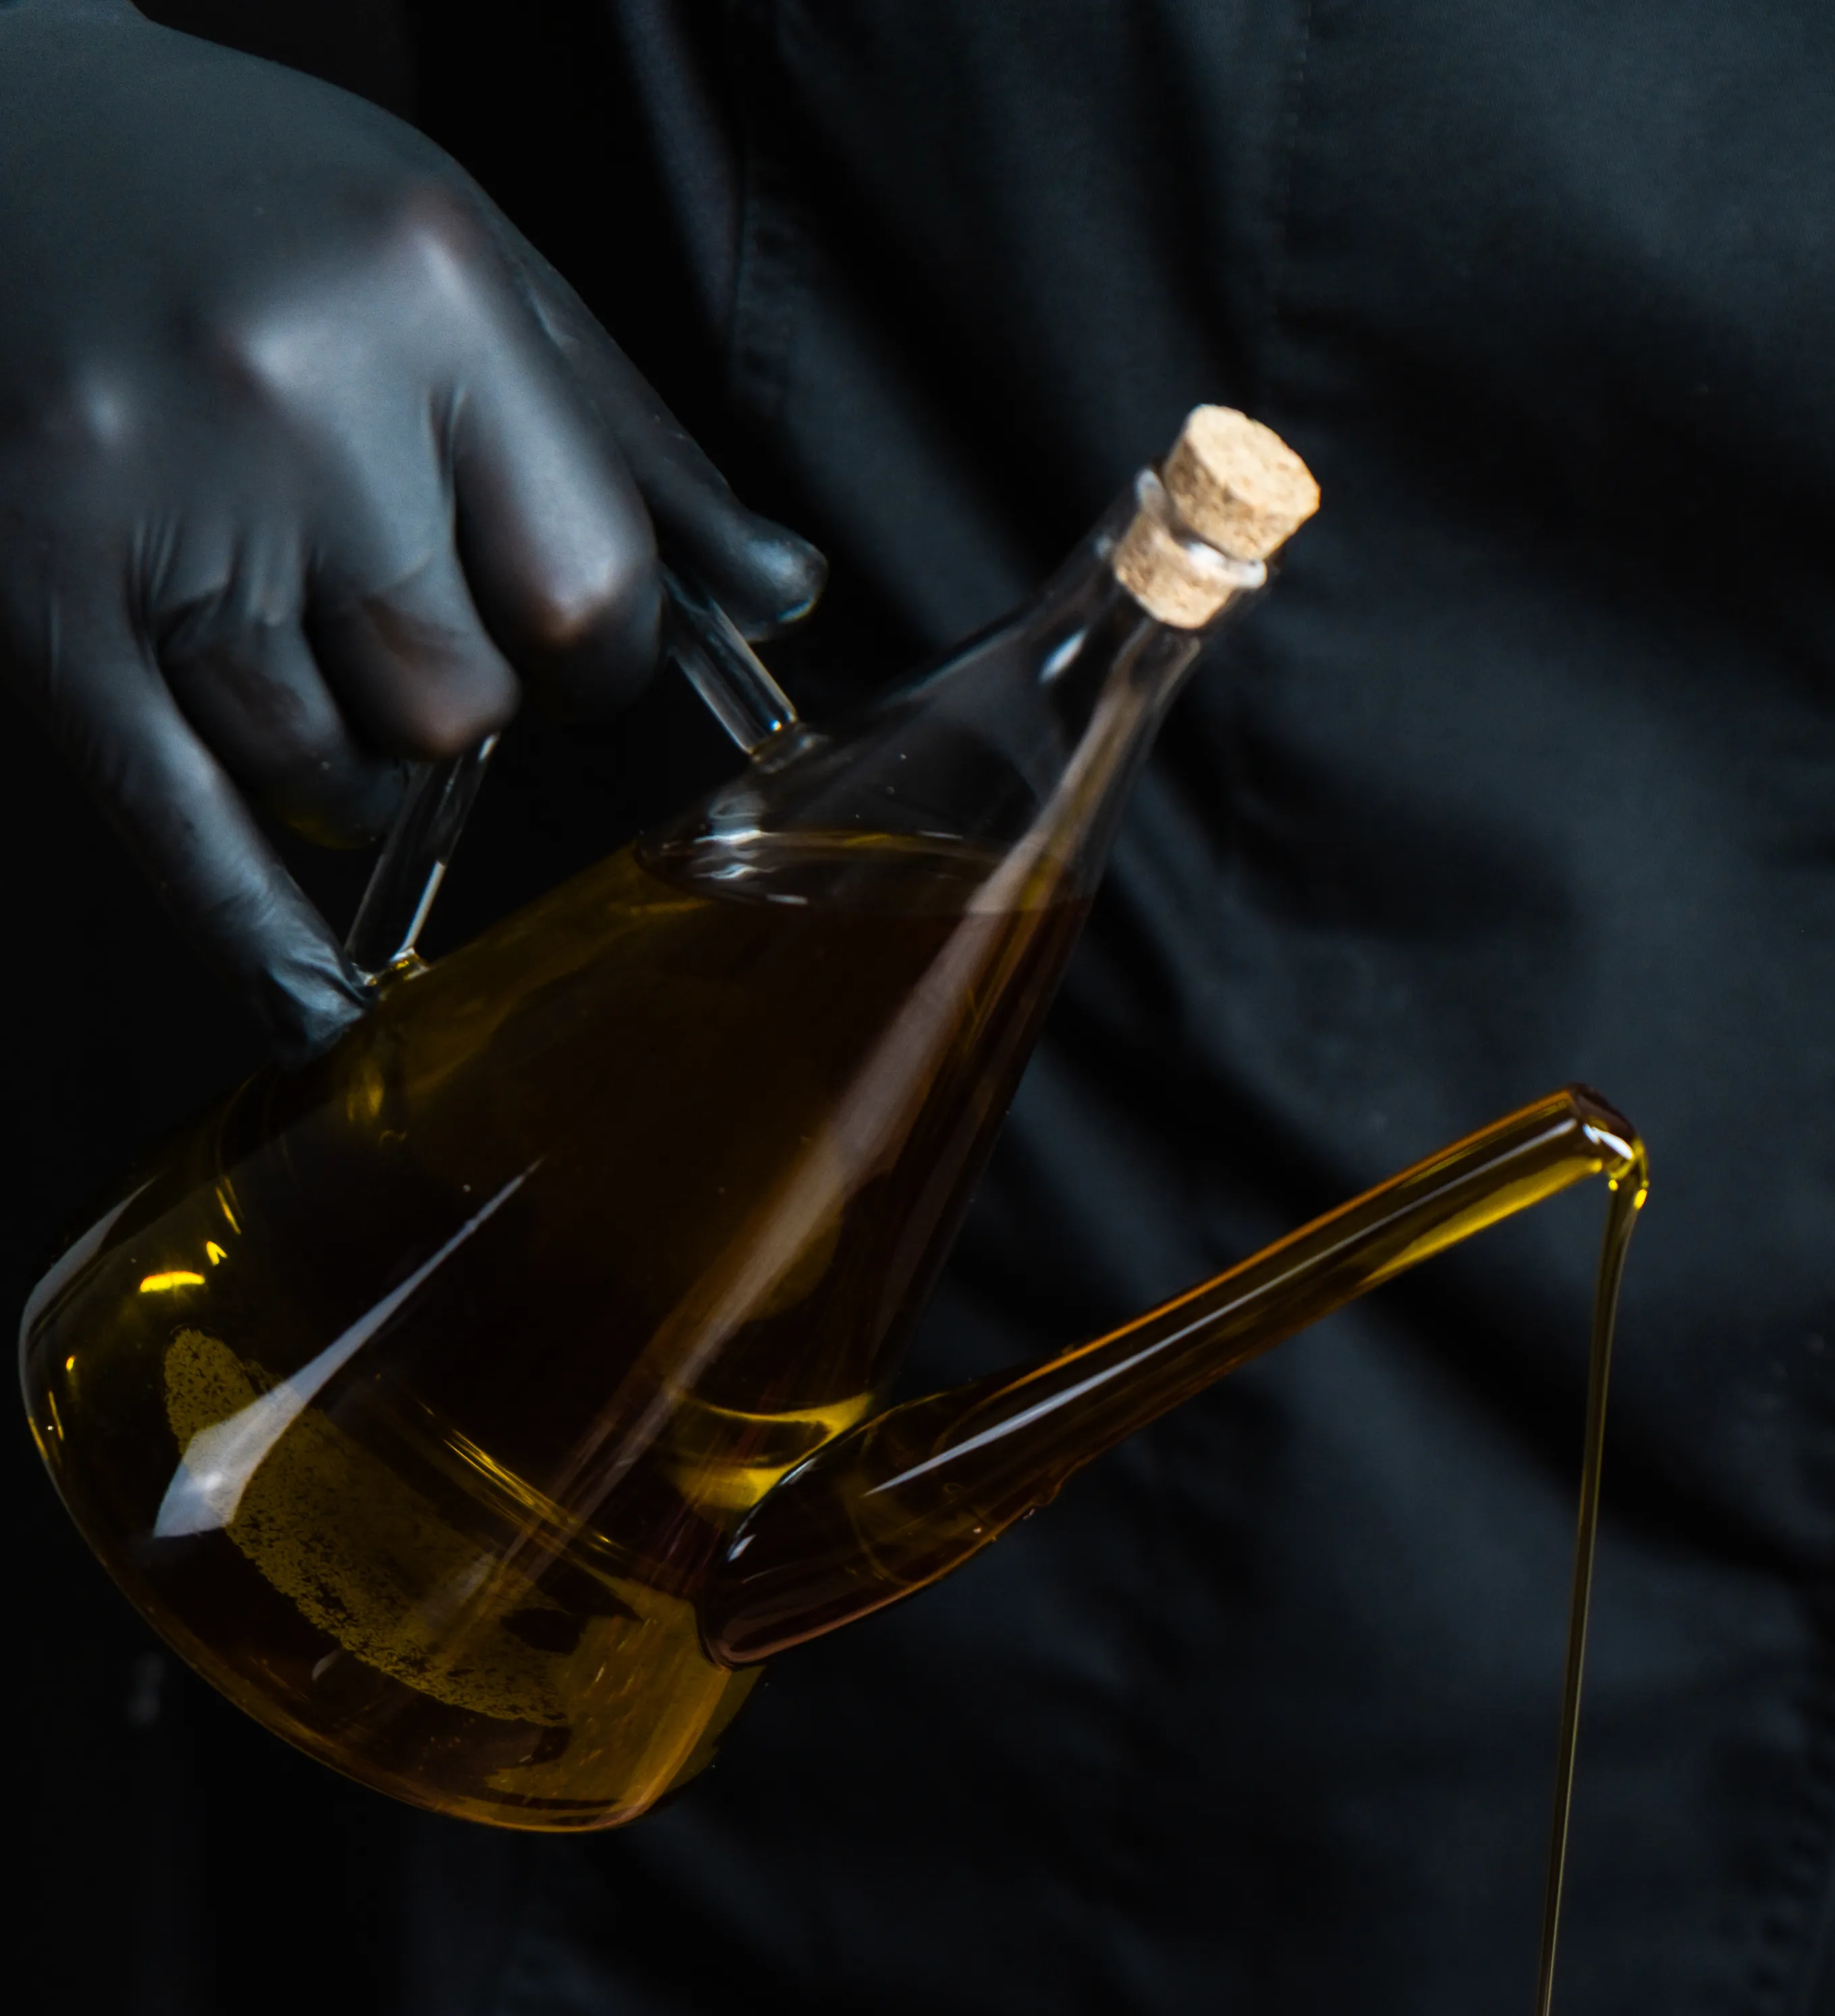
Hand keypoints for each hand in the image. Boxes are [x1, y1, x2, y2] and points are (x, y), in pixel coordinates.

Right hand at [0, 0, 820, 1046]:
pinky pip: (185, 819)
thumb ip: (623, 442)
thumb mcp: (457, 261)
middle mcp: (296, 387)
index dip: (590, 653)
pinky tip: (319, 1014)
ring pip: (336, 774)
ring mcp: (158, 494)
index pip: (590, 592)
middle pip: (461, 702)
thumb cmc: (250, 207)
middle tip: (384, 607)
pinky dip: (257, 939)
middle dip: (453, 699)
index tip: (553, 636)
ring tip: (284, 645)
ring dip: (340, 763)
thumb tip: (784, 601)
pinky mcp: (43, 585)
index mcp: (429, 291)